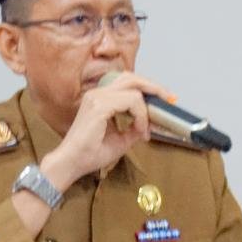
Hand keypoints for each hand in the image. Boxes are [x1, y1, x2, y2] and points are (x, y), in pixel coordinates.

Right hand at [42, 72, 175, 188]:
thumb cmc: (90, 153)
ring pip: (134, 89)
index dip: (148, 90)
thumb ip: (134, 128)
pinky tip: (139, 129)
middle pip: (132, 78)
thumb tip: (150, 124)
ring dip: (147, 106)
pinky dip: (141, 115)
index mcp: (100, 98)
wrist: (71, 163)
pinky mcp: (100, 106)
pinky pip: (131, 101)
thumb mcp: (120, 139)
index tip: (164, 102)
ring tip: (152, 123)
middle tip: (170, 98)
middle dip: (154, 87)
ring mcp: (97, 97)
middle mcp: (98, 93)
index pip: (128, 84)